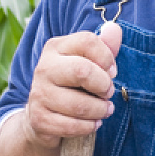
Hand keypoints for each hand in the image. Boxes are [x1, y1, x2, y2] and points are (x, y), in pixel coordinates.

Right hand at [24, 21, 121, 146]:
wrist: (43, 117)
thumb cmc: (73, 85)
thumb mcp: (88, 62)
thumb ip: (104, 47)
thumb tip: (115, 29)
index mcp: (56, 47)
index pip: (87, 41)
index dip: (106, 57)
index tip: (111, 71)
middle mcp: (44, 67)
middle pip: (82, 71)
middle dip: (103, 85)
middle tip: (108, 93)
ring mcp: (39, 94)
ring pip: (79, 105)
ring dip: (100, 110)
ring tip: (104, 110)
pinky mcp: (39, 119)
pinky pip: (72, 126)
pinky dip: (89, 127)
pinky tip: (93, 123)